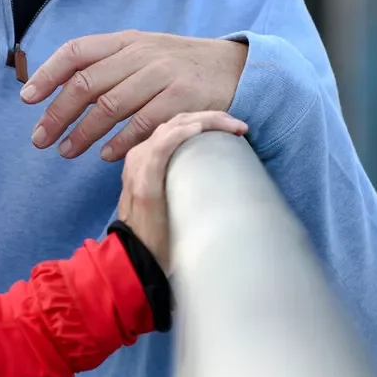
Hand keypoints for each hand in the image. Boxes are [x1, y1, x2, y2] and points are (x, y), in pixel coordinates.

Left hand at [22, 32, 248, 161]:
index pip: (77, 51)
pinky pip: (142, 124)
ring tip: (66, 151)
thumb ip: (109, 65)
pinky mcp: (182, 99)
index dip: (48, 73)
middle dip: (58, 113)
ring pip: (110, 106)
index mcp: (127, 41)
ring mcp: (162, 76)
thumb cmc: (181, 66)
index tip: (27, 98)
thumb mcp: (145, 53)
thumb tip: (63, 88)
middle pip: (87, 84)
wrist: (237, 67)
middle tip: (40, 138)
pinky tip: (105, 155)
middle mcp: (141, 54)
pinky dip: (120, 142)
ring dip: (83, 133)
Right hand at [117, 111, 248, 267]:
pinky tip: (198, 129)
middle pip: (178, 121)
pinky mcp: (143, 181)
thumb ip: (183, 181)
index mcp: (146, 158)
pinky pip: (160, 148)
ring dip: (204, 121)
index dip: (208, 121)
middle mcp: (139, 156)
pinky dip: (180, 135)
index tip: (236, 129)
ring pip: (172, 127)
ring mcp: (139, 166)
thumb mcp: (171, 199)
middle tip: (240, 125)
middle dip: (212, 117)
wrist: (135, 259)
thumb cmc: (157, 235)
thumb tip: (218, 175)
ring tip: (231, 124)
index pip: (178, 126)